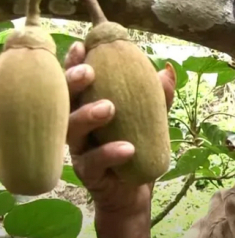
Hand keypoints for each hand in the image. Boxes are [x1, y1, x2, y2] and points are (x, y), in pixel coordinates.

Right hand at [64, 41, 175, 215]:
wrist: (134, 192)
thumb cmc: (136, 148)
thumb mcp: (150, 119)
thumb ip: (156, 96)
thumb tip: (167, 68)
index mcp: (88, 108)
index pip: (76, 83)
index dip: (73, 63)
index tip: (80, 45)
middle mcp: (77, 127)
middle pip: (64, 102)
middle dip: (73, 83)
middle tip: (90, 71)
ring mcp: (79, 151)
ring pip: (73, 131)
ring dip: (88, 116)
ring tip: (109, 107)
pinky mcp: (87, 174)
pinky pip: (93, 162)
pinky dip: (110, 153)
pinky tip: (128, 148)